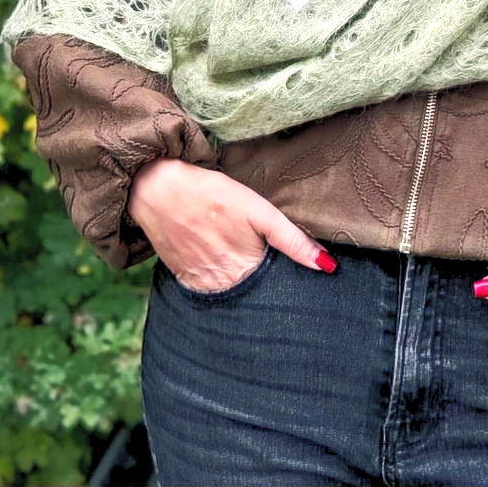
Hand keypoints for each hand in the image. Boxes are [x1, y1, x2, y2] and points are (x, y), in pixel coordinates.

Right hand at [127, 158, 335, 291]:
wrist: (159, 190)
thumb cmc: (213, 194)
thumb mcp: (259, 211)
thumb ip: (293, 240)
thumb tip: (328, 266)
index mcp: (246, 272)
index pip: (278, 293)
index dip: (289, 285)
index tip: (296, 280)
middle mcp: (223, 287)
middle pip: (255, 296)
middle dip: (268, 288)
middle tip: (269, 264)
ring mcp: (201, 286)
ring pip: (233, 295)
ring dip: (244, 286)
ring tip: (247, 262)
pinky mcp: (185, 280)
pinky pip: (210, 290)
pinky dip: (221, 281)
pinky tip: (224, 262)